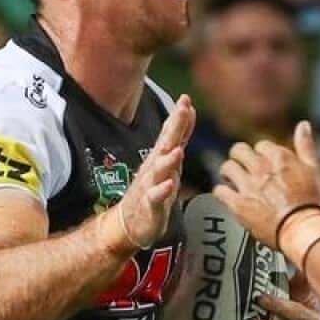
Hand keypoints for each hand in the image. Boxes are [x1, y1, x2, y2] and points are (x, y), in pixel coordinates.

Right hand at [102, 95, 195, 254]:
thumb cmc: (153, 187)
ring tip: (178, 150)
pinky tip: (169, 184)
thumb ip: (180, 136)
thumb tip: (189, 111)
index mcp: (161, 156)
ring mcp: (150, 184)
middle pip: (165, 144)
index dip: (178, 116)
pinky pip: (155, 196)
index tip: (185, 98)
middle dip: (174, 127)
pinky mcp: (148, 204)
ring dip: (168, 159)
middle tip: (182, 109)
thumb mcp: (170, 160)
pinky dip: (162, 190)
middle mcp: (154, 166)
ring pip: (159, 170)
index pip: (170, 132)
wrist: (129, 221)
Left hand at [214, 120, 319, 246]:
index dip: (262, 154)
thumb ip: (305, 146)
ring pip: (227, 168)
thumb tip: (303, 124)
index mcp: (279, 157)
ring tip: (232, 181)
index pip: (262, 145)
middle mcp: (261, 168)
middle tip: (242, 167)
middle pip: (238, 151)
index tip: (264, 163)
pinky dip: (222, 193)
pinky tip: (227, 196)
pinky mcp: (238, 205)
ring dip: (228, 173)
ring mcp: (248, 186)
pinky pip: (219, 191)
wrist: (304, 230)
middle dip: (239, 158)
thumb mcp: (313, 170)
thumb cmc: (313, 203)